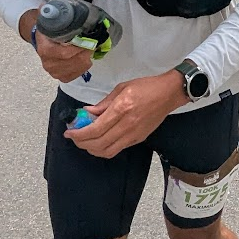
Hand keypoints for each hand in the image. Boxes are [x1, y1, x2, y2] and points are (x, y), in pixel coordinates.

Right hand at [20, 10, 94, 81]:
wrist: (42, 43)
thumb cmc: (48, 32)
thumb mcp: (47, 21)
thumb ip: (47, 14)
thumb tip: (44, 6)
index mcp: (44, 50)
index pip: (64, 53)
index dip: (78, 48)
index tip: (87, 42)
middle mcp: (48, 64)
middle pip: (74, 61)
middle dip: (86, 52)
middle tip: (92, 43)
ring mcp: (55, 72)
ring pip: (78, 68)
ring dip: (87, 58)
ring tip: (89, 49)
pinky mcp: (62, 77)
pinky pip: (78, 73)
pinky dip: (84, 65)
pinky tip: (83, 57)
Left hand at [65, 71, 184, 157]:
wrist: (169, 94)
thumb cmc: (146, 87)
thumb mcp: (121, 88)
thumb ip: (103, 103)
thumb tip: (87, 112)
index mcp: (121, 109)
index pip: (95, 129)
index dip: (78, 134)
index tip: (69, 132)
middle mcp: (127, 125)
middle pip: (98, 144)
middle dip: (82, 143)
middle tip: (74, 137)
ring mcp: (133, 135)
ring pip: (107, 152)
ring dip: (92, 149)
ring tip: (85, 141)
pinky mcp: (138, 139)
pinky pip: (117, 150)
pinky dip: (104, 149)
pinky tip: (99, 141)